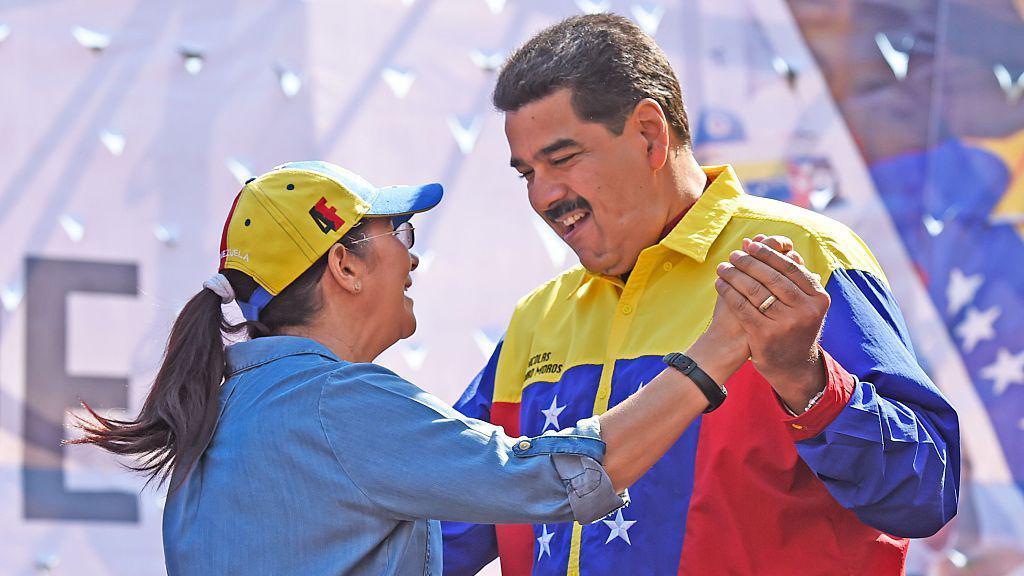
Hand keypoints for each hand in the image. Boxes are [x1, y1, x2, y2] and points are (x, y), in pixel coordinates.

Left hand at [701, 235, 802, 363]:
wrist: (792, 366)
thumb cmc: (794, 325)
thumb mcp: (799, 301)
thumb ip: (784, 272)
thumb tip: (754, 239)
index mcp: (818, 298)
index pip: (791, 267)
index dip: (769, 254)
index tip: (751, 245)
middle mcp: (806, 310)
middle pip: (772, 277)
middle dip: (750, 263)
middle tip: (735, 254)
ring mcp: (786, 323)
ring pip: (755, 290)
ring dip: (735, 275)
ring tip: (724, 267)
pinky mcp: (765, 335)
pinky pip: (741, 306)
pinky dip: (728, 292)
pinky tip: (719, 283)